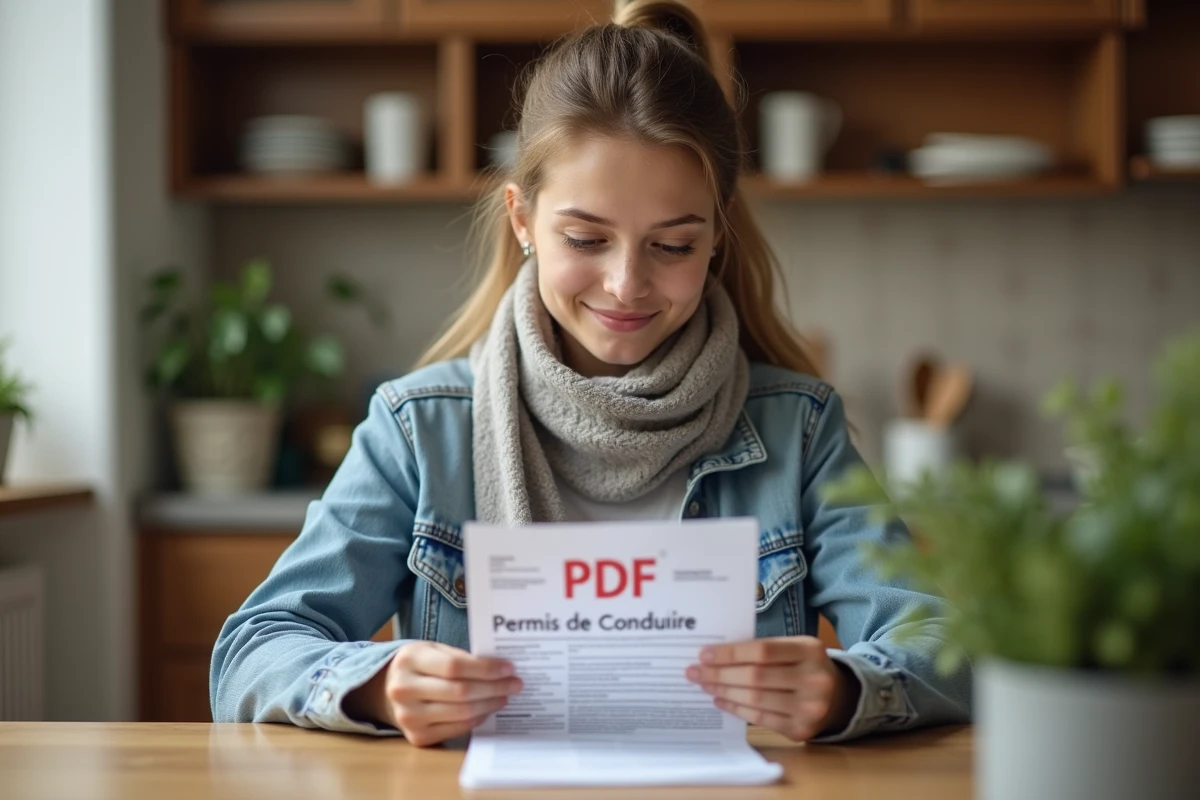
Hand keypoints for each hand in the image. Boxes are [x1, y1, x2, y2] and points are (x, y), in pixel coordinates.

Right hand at [344, 641, 522, 746]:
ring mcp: (408, 717)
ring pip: (461, 713)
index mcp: (409, 660)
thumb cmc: (417, 666)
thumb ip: (460, 656)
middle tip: (516, 684)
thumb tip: (500, 667)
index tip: (508, 667)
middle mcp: (404, 690)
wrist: (385, 690)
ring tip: (505, 696)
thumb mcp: (431, 650)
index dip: (486, 669)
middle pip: (461, 692)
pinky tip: (487, 709)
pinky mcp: (416, 737)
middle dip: (494, 688)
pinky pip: (456, 729)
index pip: (454, 666)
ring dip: (490, 705)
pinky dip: (476, 719)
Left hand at [685, 636, 858, 741]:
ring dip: (724, 692)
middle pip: (755, 677)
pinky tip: (721, 701)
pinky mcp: (801, 730)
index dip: (730, 653)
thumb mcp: (793, 648)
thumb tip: (715, 655)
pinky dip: (736, 709)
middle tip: (695, 672)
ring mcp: (810, 708)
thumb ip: (762, 649)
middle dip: (719, 674)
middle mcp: (814, 679)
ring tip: (705, 685)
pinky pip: (760, 719)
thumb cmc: (804, 666)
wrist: (839, 696)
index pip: (762, 651)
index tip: (704, 654)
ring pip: (755, 700)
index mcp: (810, 650)